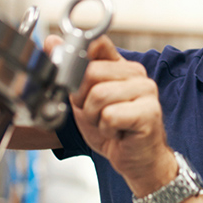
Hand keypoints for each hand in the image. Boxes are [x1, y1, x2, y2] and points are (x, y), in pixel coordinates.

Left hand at [65, 36, 174, 194]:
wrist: (137, 160)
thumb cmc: (114, 130)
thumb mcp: (83, 99)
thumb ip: (70, 71)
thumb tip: (52, 42)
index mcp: (121, 67)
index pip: (97, 44)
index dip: (78, 60)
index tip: (75, 81)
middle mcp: (136, 74)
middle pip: (91, 72)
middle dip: (83, 100)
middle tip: (95, 114)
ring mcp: (146, 91)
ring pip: (99, 95)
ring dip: (94, 117)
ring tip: (107, 124)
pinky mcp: (149, 112)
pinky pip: (110, 115)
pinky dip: (106, 129)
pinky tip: (118, 132)